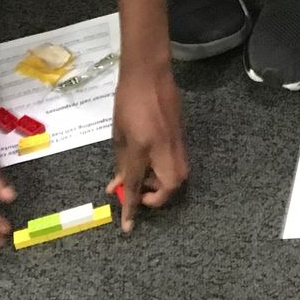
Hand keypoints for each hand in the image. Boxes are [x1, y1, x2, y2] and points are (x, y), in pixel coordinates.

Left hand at [107, 60, 187, 230]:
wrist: (150, 72)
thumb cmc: (127, 99)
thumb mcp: (118, 132)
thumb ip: (121, 159)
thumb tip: (119, 183)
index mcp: (143, 146)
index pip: (135, 184)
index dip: (131, 207)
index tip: (128, 226)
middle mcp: (164, 147)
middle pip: (171, 184)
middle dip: (157, 195)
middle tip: (140, 191)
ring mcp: (176, 141)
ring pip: (179, 175)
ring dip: (163, 183)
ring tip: (145, 176)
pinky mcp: (181, 135)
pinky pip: (178, 161)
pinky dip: (166, 169)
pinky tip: (152, 162)